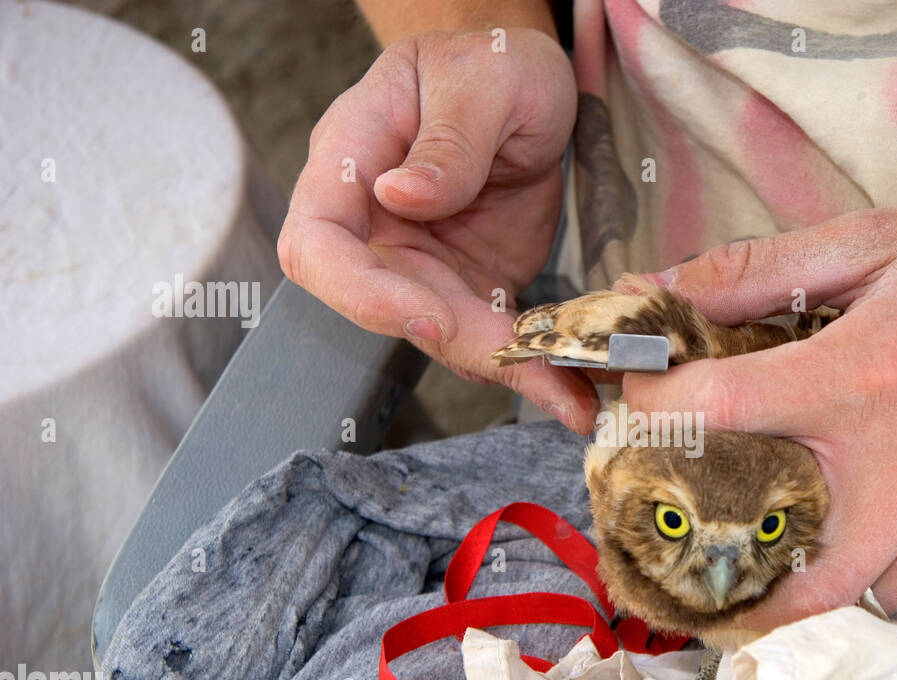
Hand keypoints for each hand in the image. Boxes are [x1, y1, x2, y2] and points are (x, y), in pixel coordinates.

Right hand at [277, 27, 598, 430]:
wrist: (528, 89)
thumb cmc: (490, 63)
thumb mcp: (482, 77)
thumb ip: (448, 137)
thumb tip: (402, 195)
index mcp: (352, 161)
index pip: (318, 245)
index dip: (364, 294)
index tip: (432, 317)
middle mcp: (376, 226)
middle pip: (389, 312)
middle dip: (464, 348)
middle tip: (540, 369)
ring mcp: (423, 267)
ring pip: (447, 339)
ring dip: (510, 372)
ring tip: (574, 396)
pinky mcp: (470, 291)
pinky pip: (493, 340)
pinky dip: (535, 367)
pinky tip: (576, 390)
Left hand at [618, 194, 896, 619]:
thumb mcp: (886, 238)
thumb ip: (763, 271)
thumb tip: (663, 289)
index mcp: (867, 376)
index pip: (721, 412)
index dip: (658, 410)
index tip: (642, 407)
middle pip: (794, 583)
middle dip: (737, 586)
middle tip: (706, 558)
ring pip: (863, 590)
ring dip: (821, 567)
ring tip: (800, 523)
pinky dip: (896, 551)